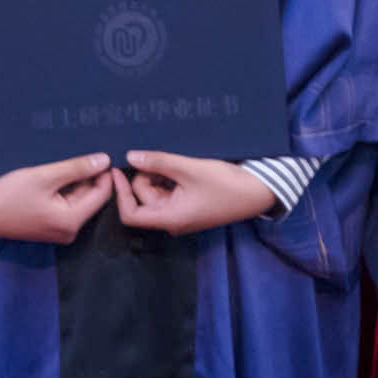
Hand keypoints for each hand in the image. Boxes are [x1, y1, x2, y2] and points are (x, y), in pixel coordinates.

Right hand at [0, 155, 117, 243]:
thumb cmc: (9, 194)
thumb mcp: (45, 176)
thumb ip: (77, 168)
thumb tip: (104, 160)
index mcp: (71, 222)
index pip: (102, 195)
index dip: (105, 173)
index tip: (104, 154)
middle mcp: (69, 232)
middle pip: (91, 198)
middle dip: (88, 177)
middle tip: (78, 156)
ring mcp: (59, 232)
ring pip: (78, 200)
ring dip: (75, 183)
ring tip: (61, 166)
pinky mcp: (50, 227)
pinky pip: (67, 206)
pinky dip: (64, 190)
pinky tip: (53, 178)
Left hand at [114, 151, 279, 234]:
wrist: (259, 191)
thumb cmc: (226, 183)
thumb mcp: (189, 169)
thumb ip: (158, 163)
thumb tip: (130, 157)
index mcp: (170, 218)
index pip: (130, 214)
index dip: (121, 192)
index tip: (117, 170)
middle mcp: (173, 220)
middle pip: (144, 199)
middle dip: (147, 177)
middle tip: (160, 157)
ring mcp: (182, 213)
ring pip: (157, 193)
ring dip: (160, 175)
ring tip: (177, 160)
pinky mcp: (191, 205)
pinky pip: (171, 191)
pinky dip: (171, 177)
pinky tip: (182, 165)